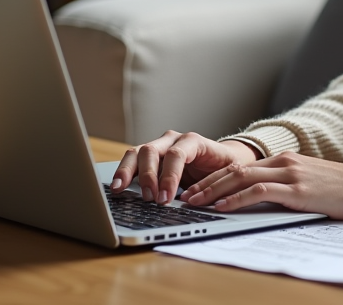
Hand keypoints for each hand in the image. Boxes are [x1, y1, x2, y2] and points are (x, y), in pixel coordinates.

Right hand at [110, 130, 259, 203]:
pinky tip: (117, 186)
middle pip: (151, 150)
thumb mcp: (225, 175)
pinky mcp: (149, 157)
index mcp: (193, 141)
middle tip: (150, 198)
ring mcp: (159, 146)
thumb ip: (211, 185)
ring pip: (137, 152)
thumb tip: (195, 203)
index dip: (169, 177)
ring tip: (121, 189)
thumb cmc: (224, 167)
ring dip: (129, 172)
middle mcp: (172, 140)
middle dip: (148, 176)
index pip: (176, 155)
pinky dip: (124, 172)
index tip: (165, 199)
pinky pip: (132, 160)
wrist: (223, 159)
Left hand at [184, 152, 342, 220]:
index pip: (241, 166)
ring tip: (196, 202)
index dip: (216, 178)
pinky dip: (237, 198)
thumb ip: (286, 187)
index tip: (198, 189)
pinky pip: (259, 191)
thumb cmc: (342, 190)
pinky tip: (223, 206)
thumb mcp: (308, 184)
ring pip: (242, 177)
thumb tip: (261, 202)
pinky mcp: (298, 189)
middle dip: (207, 183)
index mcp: (285, 160)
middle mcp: (284, 162)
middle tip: (187, 196)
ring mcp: (290, 173)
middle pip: (235, 169)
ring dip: (214, 191)